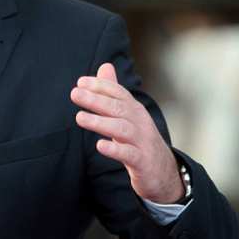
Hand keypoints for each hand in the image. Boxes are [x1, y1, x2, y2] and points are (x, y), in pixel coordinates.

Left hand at [71, 63, 183, 203]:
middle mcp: (140, 122)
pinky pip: (129, 154)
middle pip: (118, 107)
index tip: (81, 82)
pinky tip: (100, 146)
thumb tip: (104, 66)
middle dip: (96, 100)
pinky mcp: (143, 161)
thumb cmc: (139, 139)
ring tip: (80, 118)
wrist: (164, 172)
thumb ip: (113, 92)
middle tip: (75, 94)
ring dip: (100, 122)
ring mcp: (143, 141)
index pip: (118, 92)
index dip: (101, 86)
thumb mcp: (126, 114)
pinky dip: (115, 149)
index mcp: (134, 109)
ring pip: (122, 129)